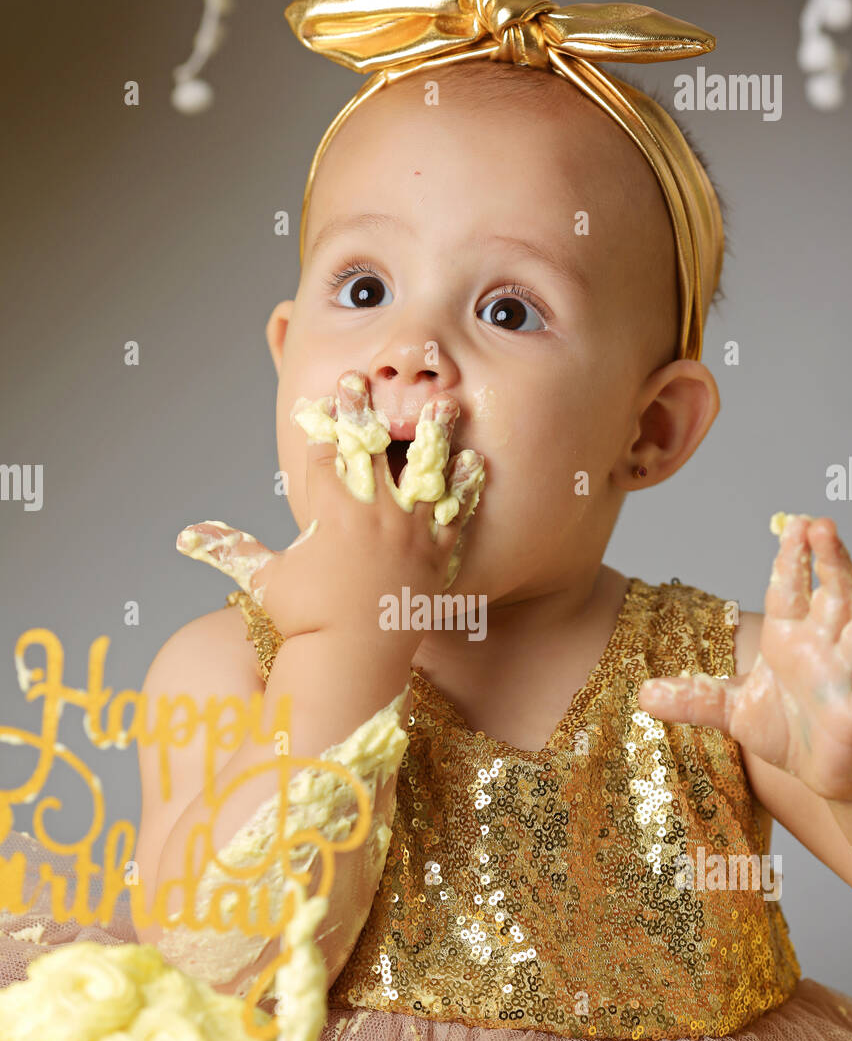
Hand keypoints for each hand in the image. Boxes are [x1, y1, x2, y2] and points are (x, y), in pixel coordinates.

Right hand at [176, 370, 484, 650]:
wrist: (353, 660)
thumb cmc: (306, 621)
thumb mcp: (265, 579)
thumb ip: (231, 548)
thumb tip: (185, 536)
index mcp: (332, 513)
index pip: (325, 455)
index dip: (322, 423)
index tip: (325, 396)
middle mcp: (373, 514)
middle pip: (369, 449)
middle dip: (363, 411)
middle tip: (362, 380)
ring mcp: (409, 531)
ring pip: (425, 471)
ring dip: (435, 433)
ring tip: (445, 401)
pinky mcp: (435, 554)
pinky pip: (456, 513)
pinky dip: (466, 487)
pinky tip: (476, 462)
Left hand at [638, 515, 851, 801]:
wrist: (823, 775)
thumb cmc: (788, 732)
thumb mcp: (734, 713)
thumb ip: (695, 699)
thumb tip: (643, 694)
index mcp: (792, 636)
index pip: (790, 588)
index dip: (793, 557)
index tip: (793, 524)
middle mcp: (827, 646)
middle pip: (833, 594)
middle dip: (830, 562)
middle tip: (821, 526)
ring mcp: (849, 675)